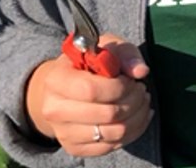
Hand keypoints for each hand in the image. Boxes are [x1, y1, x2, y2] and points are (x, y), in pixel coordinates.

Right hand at [26, 34, 153, 156]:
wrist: (65, 89)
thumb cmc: (88, 64)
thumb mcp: (105, 48)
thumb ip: (124, 54)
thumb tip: (140, 71)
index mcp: (55, 80)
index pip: (91, 90)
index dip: (119, 86)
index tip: (130, 79)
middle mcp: (54, 110)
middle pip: (107, 114)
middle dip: (134, 100)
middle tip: (140, 89)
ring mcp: (64, 133)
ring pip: (115, 132)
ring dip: (138, 115)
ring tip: (141, 100)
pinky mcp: (75, 148)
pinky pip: (113, 146)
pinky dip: (134, 130)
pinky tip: (137, 115)